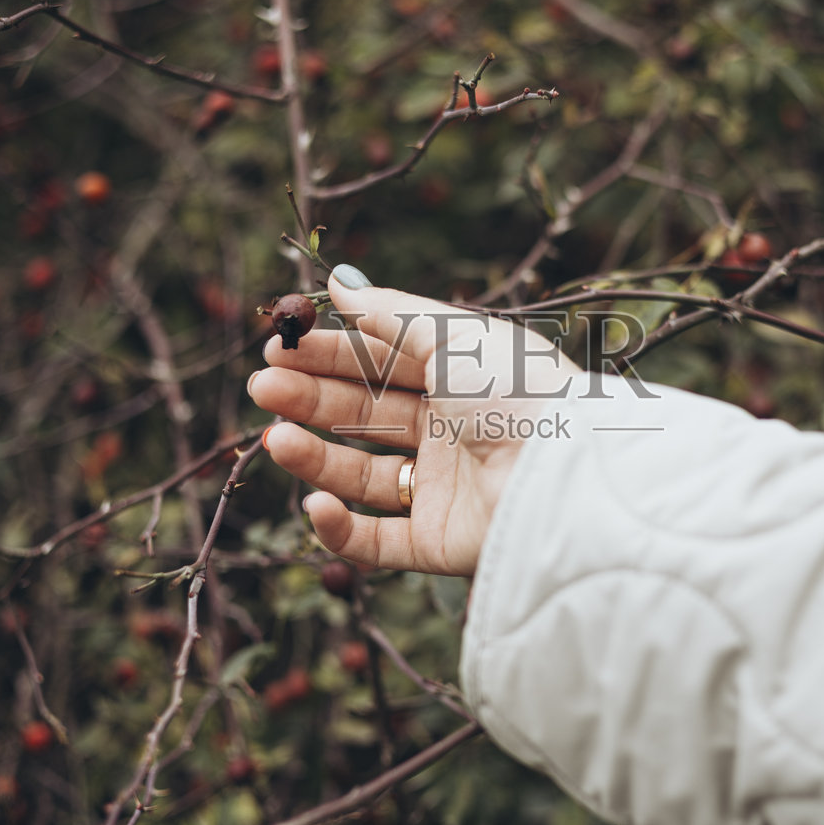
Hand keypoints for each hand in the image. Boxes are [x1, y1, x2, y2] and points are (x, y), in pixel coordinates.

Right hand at [246, 267, 581, 576]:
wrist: (561, 474)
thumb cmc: (515, 389)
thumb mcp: (449, 334)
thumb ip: (387, 311)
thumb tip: (338, 281)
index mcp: (459, 378)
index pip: (380, 362)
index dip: (328, 355)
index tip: (278, 346)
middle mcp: (450, 432)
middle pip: (364, 414)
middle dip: (310, 399)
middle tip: (261, 387)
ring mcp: (444, 488)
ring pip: (362, 475)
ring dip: (313, 456)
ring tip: (275, 438)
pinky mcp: (440, 543)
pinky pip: (378, 540)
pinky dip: (341, 527)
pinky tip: (314, 500)